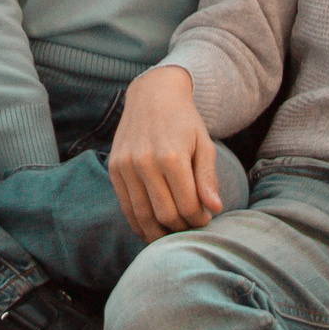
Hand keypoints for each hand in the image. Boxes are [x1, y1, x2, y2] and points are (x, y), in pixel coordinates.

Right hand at [109, 64, 226, 235]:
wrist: (152, 95)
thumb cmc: (184, 121)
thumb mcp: (204, 144)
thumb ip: (207, 178)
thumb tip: (215, 209)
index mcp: (171, 156)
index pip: (187, 206)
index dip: (199, 219)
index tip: (206, 219)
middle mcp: (145, 162)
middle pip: (165, 215)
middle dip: (181, 228)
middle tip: (190, 227)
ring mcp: (125, 166)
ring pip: (142, 215)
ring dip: (158, 232)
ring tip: (172, 234)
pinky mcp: (114, 168)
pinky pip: (125, 206)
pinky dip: (138, 223)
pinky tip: (151, 228)